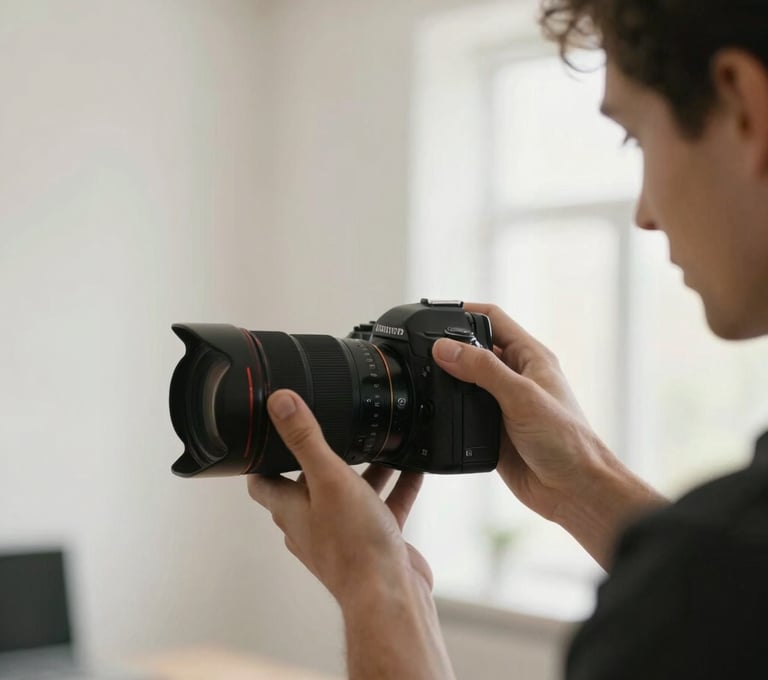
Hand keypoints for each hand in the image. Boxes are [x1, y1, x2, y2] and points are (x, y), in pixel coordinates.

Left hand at [247, 389, 431, 607]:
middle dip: (325, 455)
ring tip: (381, 442)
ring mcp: (343, 533)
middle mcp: (312, 523)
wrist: (390, 594)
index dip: (263, 457)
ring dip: (365, 469)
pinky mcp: (374, 541)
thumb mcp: (328, 478)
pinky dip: (396, 486)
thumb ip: (306, 439)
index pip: (263, 480)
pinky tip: (414, 467)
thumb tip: (280, 402)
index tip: (270, 433)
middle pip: (311, 482)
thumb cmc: (353, 547)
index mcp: (291, 509)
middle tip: (338, 428)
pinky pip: (384, 506)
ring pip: (351, 492)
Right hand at [432, 303, 665, 567]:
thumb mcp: (522, 396)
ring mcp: (503, 403)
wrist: (574, 491)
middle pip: (475, 348)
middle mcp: (516, 376)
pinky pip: (464, 413)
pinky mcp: (492, 430)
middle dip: (449, 346)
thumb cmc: (567, 440)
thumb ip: (483, 370)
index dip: (465, 312)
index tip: (435, 314)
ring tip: (423, 377)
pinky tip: (435, 411)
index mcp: (530, 357)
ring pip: (466, 381)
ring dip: (447, 379)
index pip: (493, 319)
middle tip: (421, 349)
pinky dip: (449, 410)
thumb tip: (445, 348)